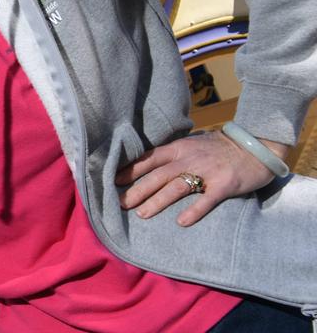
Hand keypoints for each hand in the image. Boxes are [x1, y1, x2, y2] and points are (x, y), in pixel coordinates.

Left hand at [115, 131, 290, 226]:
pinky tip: (182, 223)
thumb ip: (172, 154)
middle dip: (137, 190)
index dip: (130, 170)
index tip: (112, 181)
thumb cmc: (219, 148)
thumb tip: (147, 164)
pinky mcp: (224, 185)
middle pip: (157, 175)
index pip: (148, 159)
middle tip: (120, 203)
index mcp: (178, 148)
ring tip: (142, 214)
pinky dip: (194, 211)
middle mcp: (189, 158)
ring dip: (158, 201)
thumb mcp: (192, 144)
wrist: (255, 146)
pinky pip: (207, 199)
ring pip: (177, 187)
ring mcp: (207, 171)